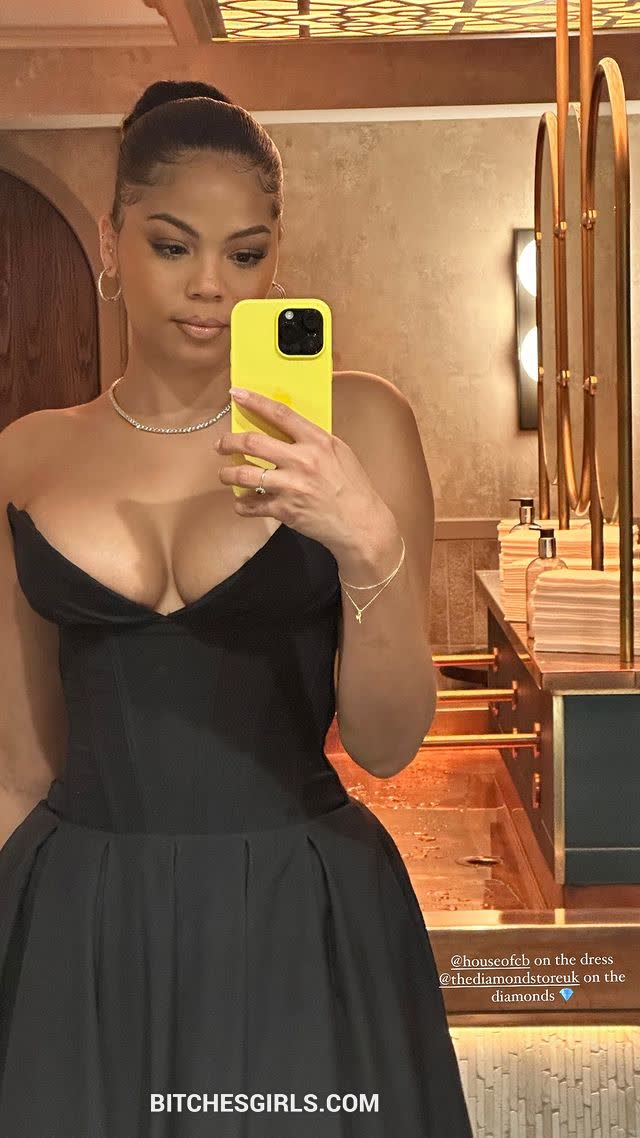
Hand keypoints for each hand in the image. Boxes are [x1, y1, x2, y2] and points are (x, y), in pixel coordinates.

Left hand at [215, 387, 391, 556]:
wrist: (360, 523)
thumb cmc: (352, 487)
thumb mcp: (339, 452)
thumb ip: (313, 440)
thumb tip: (288, 429)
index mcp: (317, 441)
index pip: (280, 413)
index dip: (254, 401)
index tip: (237, 394)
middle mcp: (302, 460)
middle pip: (253, 442)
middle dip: (229, 442)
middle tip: (221, 445)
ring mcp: (291, 486)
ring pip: (245, 475)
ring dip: (228, 475)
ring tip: (225, 475)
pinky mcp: (285, 510)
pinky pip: (252, 505)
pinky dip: (242, 504)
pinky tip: (242, 502)